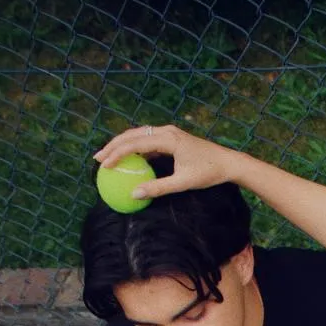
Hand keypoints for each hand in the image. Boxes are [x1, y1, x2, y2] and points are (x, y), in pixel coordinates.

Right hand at [93, 125, 242, 198]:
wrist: (228, 162)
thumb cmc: (208, 173)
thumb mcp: (183, 183)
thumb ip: (158, 188)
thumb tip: (134, 194)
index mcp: (168, 138)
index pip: (135, 143)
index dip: (117, 154)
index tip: (104, 165)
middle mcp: (166, 131)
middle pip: (132, 135)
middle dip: (113, 146)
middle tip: (97, 159)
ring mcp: (169, 132)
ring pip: (138, 135)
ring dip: (122, 145)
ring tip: (107, 157)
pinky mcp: (171, 138)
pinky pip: (148, 141)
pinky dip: (135, 148)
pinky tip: (128, 161)